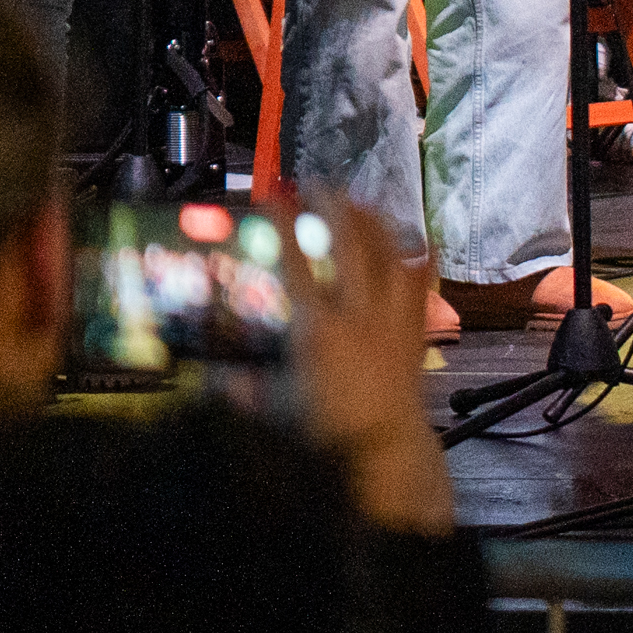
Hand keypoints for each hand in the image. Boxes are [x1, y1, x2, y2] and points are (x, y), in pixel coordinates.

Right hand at [247, 191, 453, 536]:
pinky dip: (420, 254)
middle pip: (351, 242)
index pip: (297, 264)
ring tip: (359, 201)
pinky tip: (418, 236)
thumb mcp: (273, 408)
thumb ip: (241, 390)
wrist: (383, 447)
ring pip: (390, 252)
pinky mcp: (416, 326)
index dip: (285, 226)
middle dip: (335, 207)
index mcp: (316, 328)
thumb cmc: (324, 429)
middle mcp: (357, 312)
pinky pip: (423, 280)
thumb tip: (210, 381)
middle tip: (320, 185)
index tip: (275, 198)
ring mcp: (392, 315)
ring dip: (374, 221)